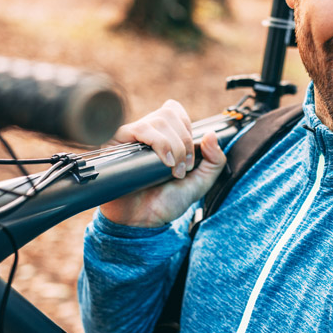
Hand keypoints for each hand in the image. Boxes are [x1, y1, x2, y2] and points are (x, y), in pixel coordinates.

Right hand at [99, 99, 226, 226]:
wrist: (142, 221)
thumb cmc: (166, 202)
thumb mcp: (200, 183)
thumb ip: (215, 161)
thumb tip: (212, 134)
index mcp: (163, 136)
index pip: (175, 110)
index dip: (187, 128)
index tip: (191, 157)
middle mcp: (146, 133)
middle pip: (169, 113)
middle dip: (184, 142)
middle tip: (183, 168)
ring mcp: (132, 138)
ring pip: (158, 120)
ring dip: (174, 146)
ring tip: (172, 170)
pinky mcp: (117, 144)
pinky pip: (140, 129)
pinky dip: (159, 143)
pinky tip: (164, 163)